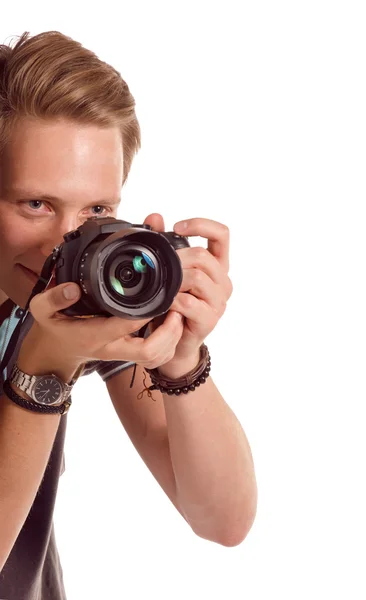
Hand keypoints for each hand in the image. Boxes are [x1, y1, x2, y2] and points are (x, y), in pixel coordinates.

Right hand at [17, 280, 184, 379]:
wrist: (55, 353)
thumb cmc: (54, 328)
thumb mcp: (42, 310)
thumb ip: (53, 298)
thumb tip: (72, 288)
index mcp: (94, 335)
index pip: (126, 325)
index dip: (146, 311)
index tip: (159, 295)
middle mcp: (111, 348)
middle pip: (149, 351)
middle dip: (169, 332)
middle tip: (177, 309)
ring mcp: (121, 355)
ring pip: (156, 358)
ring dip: (172, 339)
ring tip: (177, 315)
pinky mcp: (129, 356)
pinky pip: (155, 359)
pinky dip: (169, 346)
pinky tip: (171, 326)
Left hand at [143, 214, 232, 376]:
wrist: (173, 343)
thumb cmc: (172, 305)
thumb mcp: (168, 272)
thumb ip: (163, 243)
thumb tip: (155, 217)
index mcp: (217, 265)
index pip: (222, 234)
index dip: (202, 225)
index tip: (177, 226)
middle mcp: (222, 281)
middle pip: (203, 256)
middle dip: (177, 259)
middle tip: (158, 268)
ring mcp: (218, 302)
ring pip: (197, 278)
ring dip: (173, 281)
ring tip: (160, 287)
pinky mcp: (209, 320)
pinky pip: (189, 303)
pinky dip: (171, 301)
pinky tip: (162, 304)